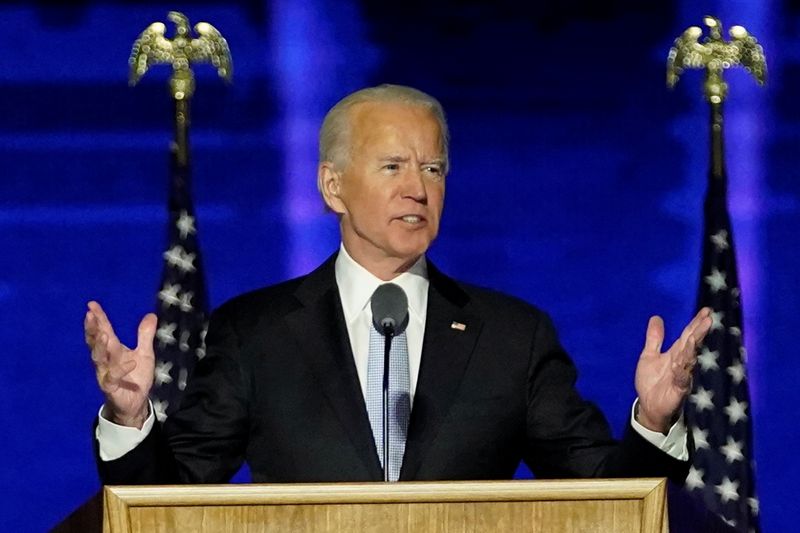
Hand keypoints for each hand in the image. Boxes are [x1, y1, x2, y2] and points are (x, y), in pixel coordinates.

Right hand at [85, 301, 156, 427]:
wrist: (136, 403)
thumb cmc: (136, 377)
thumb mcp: (145, 354)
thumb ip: (145, 335)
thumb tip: (151, 314)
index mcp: (112, 350)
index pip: (103, 331)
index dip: (98, 319)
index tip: (92, 305)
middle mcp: (105, 360)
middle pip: (96, 343)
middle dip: (92, 330)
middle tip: (90, 316)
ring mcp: (106, 374)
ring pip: (99, 359)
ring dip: (100, 347)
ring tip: (103, 335)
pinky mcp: (111, 388)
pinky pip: (114, 378)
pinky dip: (121, 370)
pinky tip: (131, 363)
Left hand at [634, 307, 711, 432]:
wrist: (648, 405)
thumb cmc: (652, 381)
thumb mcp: (649, 356)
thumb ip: (654, 338)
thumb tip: (656, 317)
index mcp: (676, 353)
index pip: (688, 335)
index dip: (696, 323)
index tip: (706, 311)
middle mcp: (682, 362)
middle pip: (692, 345)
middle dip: (699, 332)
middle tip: (708, 319)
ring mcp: (682, 376)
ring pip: (689, 360)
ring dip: (692, 349)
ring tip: (694, 336)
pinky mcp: (679, 389)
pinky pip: (681, 379)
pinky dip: (681, 371)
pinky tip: (681, 362)